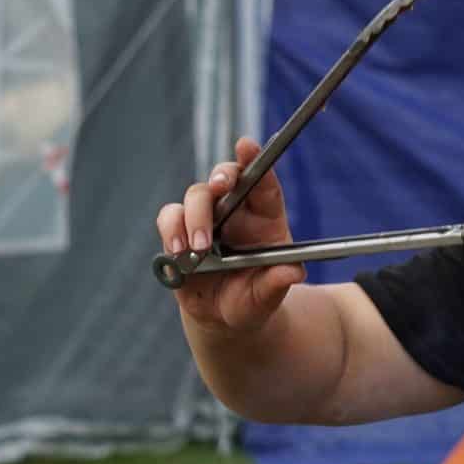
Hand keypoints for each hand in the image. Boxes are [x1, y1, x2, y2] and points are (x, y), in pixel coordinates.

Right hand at [155, 136, 305, 332]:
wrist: (225, 317)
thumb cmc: (253, 298)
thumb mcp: (268, 295)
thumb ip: (277, 282)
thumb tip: (293, 272)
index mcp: (265, 218)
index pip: (263, 183)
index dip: (256, 160)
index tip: (247, 145)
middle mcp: (235, 212)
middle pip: (225, 178)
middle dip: (222, 175)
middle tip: (221, 186)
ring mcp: (205, 219)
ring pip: (195, 195)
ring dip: (195, 215)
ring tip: (198, 246)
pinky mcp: (179, 233)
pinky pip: (169, 218)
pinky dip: (171, 230)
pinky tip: (180, 251)